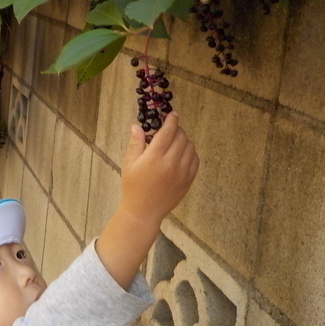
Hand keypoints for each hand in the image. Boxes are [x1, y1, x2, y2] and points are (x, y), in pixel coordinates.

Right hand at [119, 112, 198, 226]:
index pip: (168, 132)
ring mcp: (182, 172)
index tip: (173, 114)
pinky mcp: (188, 180)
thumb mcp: (129, 164)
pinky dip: (190, 153)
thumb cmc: (133, 187)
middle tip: (170, 131)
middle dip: (176, 130)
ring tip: (175, 143)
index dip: (172, 120)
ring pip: (190, 147)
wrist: (144, 211)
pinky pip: (195, 160)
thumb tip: (137, 126)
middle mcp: (170, 163)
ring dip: (184, 141)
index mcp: (154, 157)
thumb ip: (136, 143)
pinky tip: (182, 154)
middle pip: (181, 137)